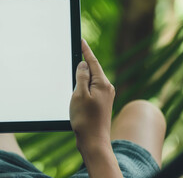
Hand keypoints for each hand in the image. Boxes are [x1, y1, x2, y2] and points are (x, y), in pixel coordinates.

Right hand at [70, 40, 121, 177]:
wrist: (94, 142)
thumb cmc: (85, 120)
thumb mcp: (80, 94)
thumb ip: (82, 77)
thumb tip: (84, 64)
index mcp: (103, 84)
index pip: (93, 61)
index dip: (86, 50)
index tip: (81, 40)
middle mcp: (107, 88)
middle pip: (94, 69)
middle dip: (85, 61)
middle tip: (76, 50)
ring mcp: (106, 96)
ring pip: (93, 80)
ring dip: (84, 75)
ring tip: (75, 68)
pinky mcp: (102, 103)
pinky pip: (93, 88)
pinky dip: (85, 85)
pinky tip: (79, 87)